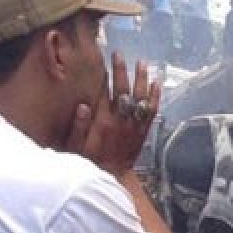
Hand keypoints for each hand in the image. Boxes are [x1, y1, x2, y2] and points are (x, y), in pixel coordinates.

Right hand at [65, 52, 158, 176]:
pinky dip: (155, 97)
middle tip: (121, 55)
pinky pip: (152, 112)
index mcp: (102, 122)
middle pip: (123, 91)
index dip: (106, 75)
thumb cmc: (89, 161)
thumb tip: (83, 105)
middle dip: (122, 71)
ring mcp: (134, 126)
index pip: (105, 92)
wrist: (112, 177)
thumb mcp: (75, 146)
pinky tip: (157, 84)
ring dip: (142, 80)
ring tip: (143, 63)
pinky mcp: (143, 132)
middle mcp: (120, 121)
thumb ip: (78, 126)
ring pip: (141, 98)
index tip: (106, 59)